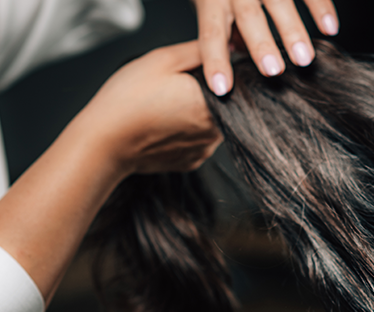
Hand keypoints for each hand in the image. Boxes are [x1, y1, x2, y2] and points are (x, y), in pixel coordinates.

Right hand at [69, 41, 221, 177]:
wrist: (104, 143)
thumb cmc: (128, 100)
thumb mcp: (163, 59)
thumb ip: (200, 51)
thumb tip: (225, 48)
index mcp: (215, 102)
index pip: (228, 82)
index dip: (208, 74)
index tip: (184, 76)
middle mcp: (217, 130)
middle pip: (220, 103)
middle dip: (199, 94)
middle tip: (168, 91)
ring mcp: (205, 149)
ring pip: (208, 122)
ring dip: (192, 114)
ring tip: (163, 108)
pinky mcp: (193, 161)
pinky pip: (196, 140)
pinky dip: (183, 132)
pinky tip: (162, 125)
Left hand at [194, 0, 338, 95]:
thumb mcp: (211, 1)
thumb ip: (223, 26)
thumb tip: (231, 53)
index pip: (211, 32)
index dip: (215, 60)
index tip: (221, 89)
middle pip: (247, 15)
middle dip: (261, 44)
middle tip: (273, 71)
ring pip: (278, 2)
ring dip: (293, 31)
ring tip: (304, 59)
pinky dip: (321, 8)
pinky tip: (330, 29)